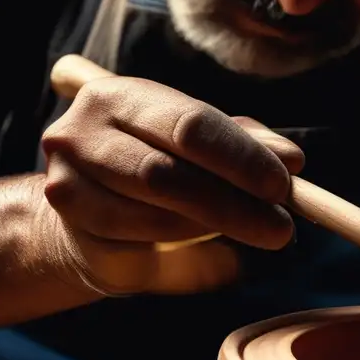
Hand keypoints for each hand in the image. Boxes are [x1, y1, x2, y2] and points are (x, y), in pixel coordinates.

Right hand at [39, 76, 304, 294]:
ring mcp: (67, 186)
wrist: (87, 216)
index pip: (189, 124)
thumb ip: (243, 145)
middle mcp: (81, 135)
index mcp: (118, 97)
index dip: (241, 157)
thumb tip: (291, 159)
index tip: (284, 185)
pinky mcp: (72, 236)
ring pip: (154, 219)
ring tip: (253, 233)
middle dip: (233, 204)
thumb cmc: (151, 168)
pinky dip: (190, 262)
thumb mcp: (196, 147)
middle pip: (166, 174)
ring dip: (212, 231)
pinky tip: (220, 258)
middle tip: (282, 228)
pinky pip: (143, 255)